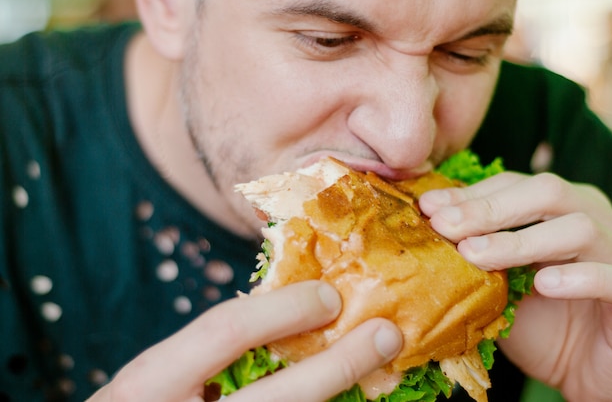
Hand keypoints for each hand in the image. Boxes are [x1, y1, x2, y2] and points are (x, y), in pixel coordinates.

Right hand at [87, 280, 402, 401]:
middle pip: (282, 397)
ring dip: (341, 396)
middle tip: (386, 335)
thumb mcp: (156, 376)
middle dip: (341, 364)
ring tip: (377, 369)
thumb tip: (284, 312)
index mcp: (149, 386)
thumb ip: (207, 350)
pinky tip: (344, 397)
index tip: (330, 296)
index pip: (224, 333)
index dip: (283, 310)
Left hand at [419, 171, 611, 401]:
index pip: (515, 186)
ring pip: (579, 228)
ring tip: (475, 254)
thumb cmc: (543, 324)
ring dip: (520, 240)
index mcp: (562, 210)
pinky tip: (544, 284)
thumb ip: (478, 258)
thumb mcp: (502, 286)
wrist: (587, 373)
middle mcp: (596, 220)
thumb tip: (426, 234)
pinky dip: (581, 277)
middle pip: (547, 192)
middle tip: (445, 226)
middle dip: (489, 208)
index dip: (472, 194)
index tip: (429, 208)